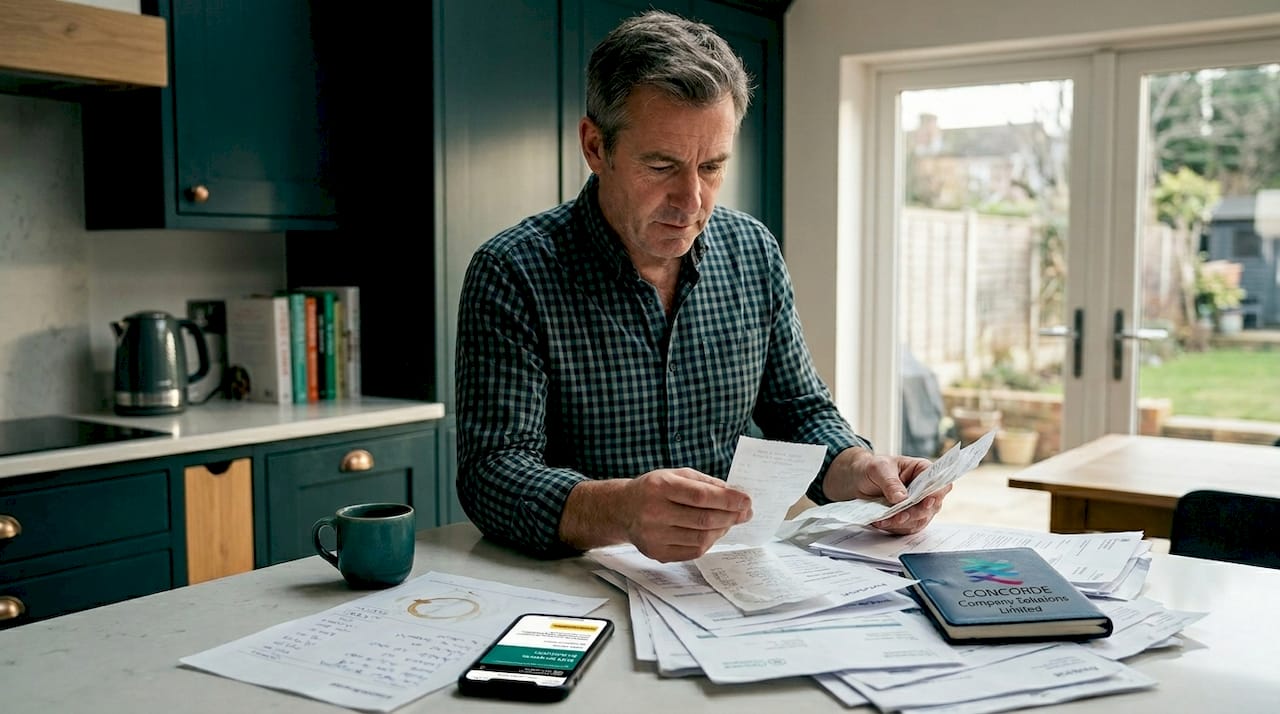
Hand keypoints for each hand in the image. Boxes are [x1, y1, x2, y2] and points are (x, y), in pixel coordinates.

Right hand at [617, 468, 752, 561]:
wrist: (623, 509)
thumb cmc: (653, 489)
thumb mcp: (675, 475)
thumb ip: (704, 483)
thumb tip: (734, 494)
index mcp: (660, 487)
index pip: (701, 496)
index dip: (728, 500)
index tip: (746, 501)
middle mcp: (654, 512)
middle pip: (703, 520)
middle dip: (730, 516)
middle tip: (745, 513)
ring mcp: (654, 536)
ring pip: (701, 538)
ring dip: (721, 530)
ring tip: (728, 522)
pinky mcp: (656, 553)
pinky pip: (692, 552)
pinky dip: (708, 542)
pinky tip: (712, 533)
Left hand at [822, 448, 947, 534]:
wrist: (857, 481)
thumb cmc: (871, 468)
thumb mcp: (878, 468)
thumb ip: (891, 482)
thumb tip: (902, 498)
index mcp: (922, 470)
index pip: (940, 482)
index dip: (936, 493)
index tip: (926, 501)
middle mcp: (924, 489)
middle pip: (932, 506)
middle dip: (916, 513)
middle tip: (900, 515)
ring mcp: (917, 506)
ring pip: (920, 520)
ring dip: (903, 523)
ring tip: (885, 520)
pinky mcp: (908, 518)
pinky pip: (906, 528)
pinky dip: (894, 528)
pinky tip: (880, 523)